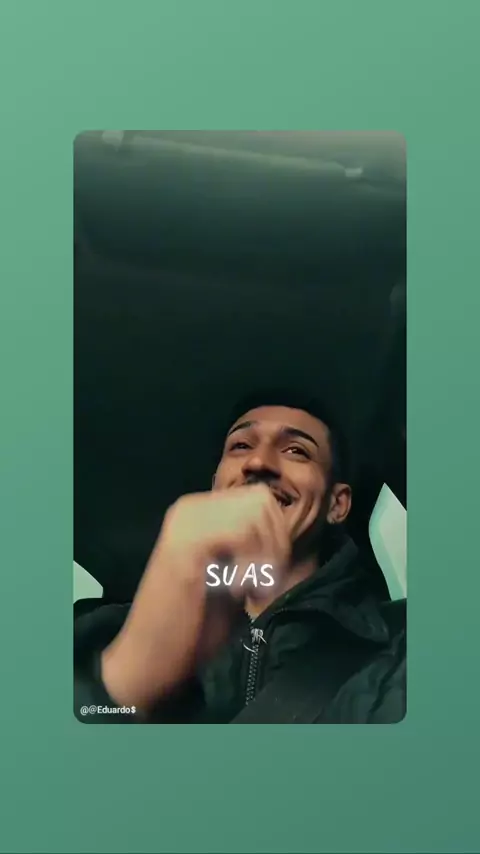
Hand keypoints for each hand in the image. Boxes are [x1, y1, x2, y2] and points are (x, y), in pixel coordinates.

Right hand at [101, 485, 289, 712]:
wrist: (151, 659)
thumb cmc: (193, 626)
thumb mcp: (233, 577)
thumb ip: (253, 549)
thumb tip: (284, 535)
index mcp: (200, 513)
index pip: (260, 498)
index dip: (278, 536)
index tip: (270, 576)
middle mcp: (190, 509)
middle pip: (262, 500)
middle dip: (275, 544)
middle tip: (262, 585)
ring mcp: (185, 523)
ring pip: (254, 514)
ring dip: (264, 555)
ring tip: (250, 590)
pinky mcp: (184, 544)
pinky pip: (240, 533)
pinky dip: (249, 564)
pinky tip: (236, 591)